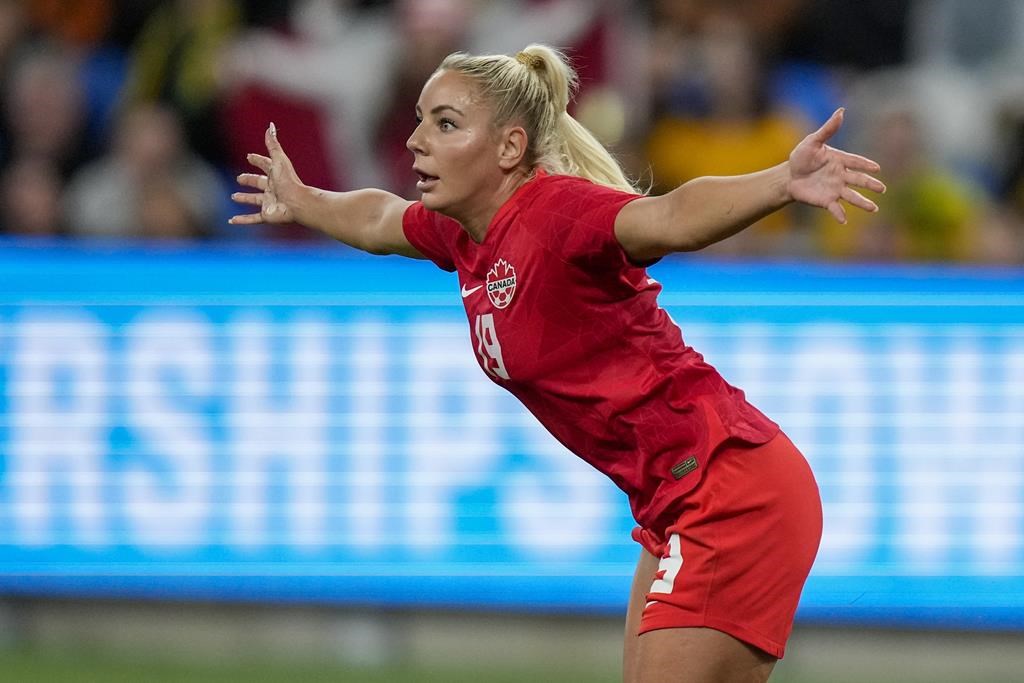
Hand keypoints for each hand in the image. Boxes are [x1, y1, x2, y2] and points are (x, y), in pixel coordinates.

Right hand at [230, 123, 302, 224]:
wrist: (298, 203)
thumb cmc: (289, 181)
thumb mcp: (279, 160)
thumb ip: (273, 144)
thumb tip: (270, 125)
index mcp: (275, 175)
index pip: (265, 165)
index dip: (258, 160)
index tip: (249, 157)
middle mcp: (272, 188)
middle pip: (258, 183)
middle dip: (249, 180)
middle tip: (239, 178)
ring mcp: (269, 202)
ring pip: (254, 200)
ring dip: (244, 198)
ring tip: (234, 196)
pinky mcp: (267, 215)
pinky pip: (252, 218)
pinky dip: (242, 220)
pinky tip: (231, 221)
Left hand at [787, 108, 885, 223]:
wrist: (788, 176)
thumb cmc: (801, 157)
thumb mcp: (812, 141)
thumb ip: (828, 129)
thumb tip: (841, 111)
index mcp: (840, 160)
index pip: (856, 162)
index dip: (865, 165)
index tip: (876, 168)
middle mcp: (841, 176)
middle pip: (858, 180)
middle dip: (870, 185)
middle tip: (882, 189)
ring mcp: (835, 189)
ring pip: (852, 196)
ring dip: (862, 202)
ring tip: (874, 209)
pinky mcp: (826, 201)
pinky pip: (835, 208)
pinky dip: (839, 214)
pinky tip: (844, 221)